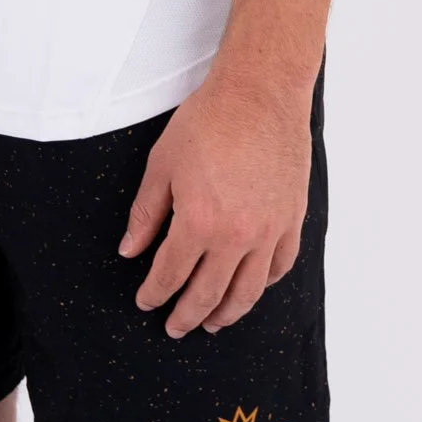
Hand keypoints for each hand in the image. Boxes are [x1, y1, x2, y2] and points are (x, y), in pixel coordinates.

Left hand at [119, 73, 311, 336]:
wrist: (260, 93)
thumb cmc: (209, 121)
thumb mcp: (162, 164)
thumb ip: (146, 213)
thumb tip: (129, 251)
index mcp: (198, 223)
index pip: (171, 275)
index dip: (154, 294)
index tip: (146, 303)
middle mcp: (236, 236)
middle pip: (208, 293)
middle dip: (187, 315)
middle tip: (175, 327)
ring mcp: (268, 231)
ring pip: (247, 291)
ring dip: (227, 313)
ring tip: (213, 323)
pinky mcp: (291, 219)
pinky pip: (279, 266)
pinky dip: (263, 285)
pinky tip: (251, 289)